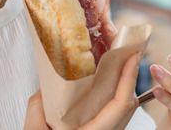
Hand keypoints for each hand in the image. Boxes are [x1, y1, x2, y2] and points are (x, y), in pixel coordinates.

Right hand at [23, 52, 141, 129]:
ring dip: (123, 88)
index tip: (132, 56)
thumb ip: (37, 108)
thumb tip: (44, 87)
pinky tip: (103, 88)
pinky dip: (112, 99)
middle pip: (128, 106)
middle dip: (130, 79)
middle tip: (127, 54)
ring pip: (123, 111)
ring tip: (117, 66)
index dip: (129, 78)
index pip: (121, 104)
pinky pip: (113, 117)